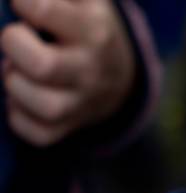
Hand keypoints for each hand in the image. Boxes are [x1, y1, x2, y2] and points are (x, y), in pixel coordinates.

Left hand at [0, 0, 134, 145]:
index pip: (42, 10)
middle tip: (15, 40)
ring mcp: (81, 103)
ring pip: (44, 106)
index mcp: (93, 30)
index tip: (22, 5)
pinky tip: (21, 96)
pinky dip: (19, 117)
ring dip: (15, 85)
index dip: (21, 3)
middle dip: (14, 47)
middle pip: (43, 66)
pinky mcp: (68, 127)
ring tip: (16, 70)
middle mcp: (90, 69)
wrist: (120, 76)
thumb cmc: (86, 26)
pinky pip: (38, 134)